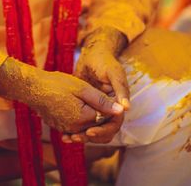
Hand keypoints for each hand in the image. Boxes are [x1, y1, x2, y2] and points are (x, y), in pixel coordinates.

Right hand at [0, 57, 123, 135]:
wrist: (33, 88)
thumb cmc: (57, 84)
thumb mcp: (82, 88)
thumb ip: (101, 101)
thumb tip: (120, 110)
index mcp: (84, 118)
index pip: (107, 121)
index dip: (114, 112)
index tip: (114, 100)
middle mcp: (76, 129)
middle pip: (100, 130)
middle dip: (107, 119)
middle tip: (107, 103)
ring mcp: (67, 130)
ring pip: (89, 130)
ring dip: (96, 121)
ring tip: (97, 105)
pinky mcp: (61, 128)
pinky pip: (78, 130)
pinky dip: (84, 123)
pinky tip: (84, 111)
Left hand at [69, 27, 129, 143]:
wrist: (91, 52)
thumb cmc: (104, 60)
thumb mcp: (113, 73)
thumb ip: (121, 88)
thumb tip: (126, 109)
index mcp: (118, 102)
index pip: (114, 123)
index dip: (103, 130)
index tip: (90, 132)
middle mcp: (109, 108)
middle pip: (103, 130)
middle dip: (90, 136)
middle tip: (75, 138)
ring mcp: (98, 107)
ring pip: (93, 129)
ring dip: (82, 135)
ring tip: (68, 138)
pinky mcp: (87, 107)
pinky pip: (83, 123)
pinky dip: (76, 128)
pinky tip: (65, 132)